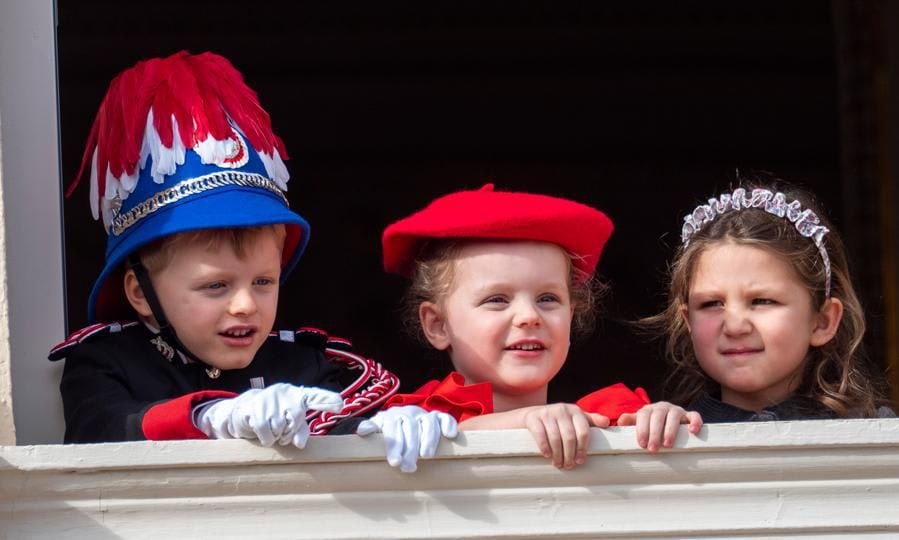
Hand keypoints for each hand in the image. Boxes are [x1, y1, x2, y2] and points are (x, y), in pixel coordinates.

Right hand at [194, 383, 343, 447]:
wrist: (245, 410)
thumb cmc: (275, 417)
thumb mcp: (291, 423)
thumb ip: (301, 431)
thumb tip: (299, 444)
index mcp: (298, 395)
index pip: (315, 396)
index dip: (327, 400)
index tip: (340, 404)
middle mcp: (285, 392)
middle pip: (296, 419)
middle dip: (289, 432)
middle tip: (283, 432)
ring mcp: (269, 398)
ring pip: (280, 427)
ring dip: (276, 436)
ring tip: (272, 430)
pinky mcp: (255, 407)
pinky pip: (266, 431)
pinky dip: (266, 438)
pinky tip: (263, 433)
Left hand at [356, 405, 457, 472]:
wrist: (401, 416)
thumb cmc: (388, 429)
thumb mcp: (378, 428)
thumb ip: (371, 428)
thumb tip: (361, 431)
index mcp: (392, 416)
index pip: (393, 428)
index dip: (394, 445)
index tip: (395, 463)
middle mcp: (408, 413)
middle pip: (410, 428)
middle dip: (410, 449)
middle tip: (409, 468)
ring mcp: (424, 415)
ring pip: (428, 422)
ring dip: (428, 439)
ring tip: (426, 457)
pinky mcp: (438, 417)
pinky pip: (445, 417)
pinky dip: (448, 424)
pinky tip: (449, 436)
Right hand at [522, 403, 608, 469]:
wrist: (532, 415)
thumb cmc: (558, 421)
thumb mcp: (575, 419)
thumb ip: (591, 421)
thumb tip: (608, 423)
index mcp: (575, 411)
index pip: (583, 432)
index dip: (582, 449)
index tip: (580, 461)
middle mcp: (562, 409)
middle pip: (570, 437)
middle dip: (569, 455)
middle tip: (568, 466)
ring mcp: (547, 412)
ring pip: (555, 438)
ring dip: (557, 455)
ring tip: (558, 464)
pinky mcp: (533, 417)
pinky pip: (541, 435)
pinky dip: (545, 448)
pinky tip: (547, 455)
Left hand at [617, 401, 702, 452]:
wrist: (668, 418)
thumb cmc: (651, 424)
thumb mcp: (640, 422)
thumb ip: (630, 421)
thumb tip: (619, 422)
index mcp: (649, 410)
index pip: (644, 416)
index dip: (642, 429)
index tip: (641, 443)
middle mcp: (662, 408)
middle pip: (658, 417)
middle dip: (655, 433)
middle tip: (653, 449)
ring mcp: (677, 411)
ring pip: (674, 416)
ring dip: (671, 430)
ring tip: (668, 445)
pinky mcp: (689, 415)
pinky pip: (694, 415)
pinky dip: (694, 422)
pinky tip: (692, 431)